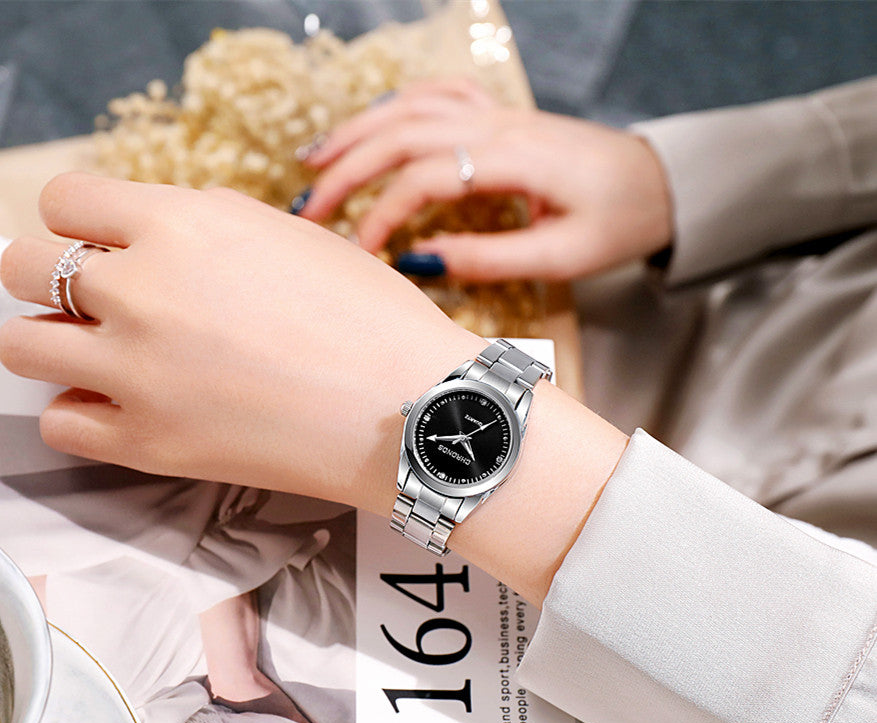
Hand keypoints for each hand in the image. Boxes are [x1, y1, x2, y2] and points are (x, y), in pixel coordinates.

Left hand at [0, 172, 627, 606]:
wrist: (413, 410)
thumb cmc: (373, 321)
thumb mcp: (294, 237)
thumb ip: (205, 222)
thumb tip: (154, 229)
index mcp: (183, 224)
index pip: (67, 201)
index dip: (85, 222)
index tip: (106, 244)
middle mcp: (144, 292)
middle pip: (23, 266)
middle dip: (55, 277)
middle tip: (100, 300)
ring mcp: (138, 373)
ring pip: (21, 345)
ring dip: (56, 342)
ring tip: (108, 354)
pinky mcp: (149, 445)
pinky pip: (60, 422)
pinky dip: (83, 410)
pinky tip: (128, 405)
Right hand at [300, 78, 672, 281]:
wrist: (659, 182)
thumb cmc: (618, 220)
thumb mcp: (562, 255)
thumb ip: (490, 258)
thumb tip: (421, 262)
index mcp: (514, 159)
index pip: (426, 176)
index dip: (384, 215)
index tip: (361, 255)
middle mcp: (498, 124)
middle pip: (402, 133)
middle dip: (348, 170)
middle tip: (309, 208)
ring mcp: (499, 113)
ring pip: (412, 107)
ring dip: (359, 132)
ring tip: (315, 160)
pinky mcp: (502, 115)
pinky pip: (438, 94)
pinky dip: (397, 106)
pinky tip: (374, 123)